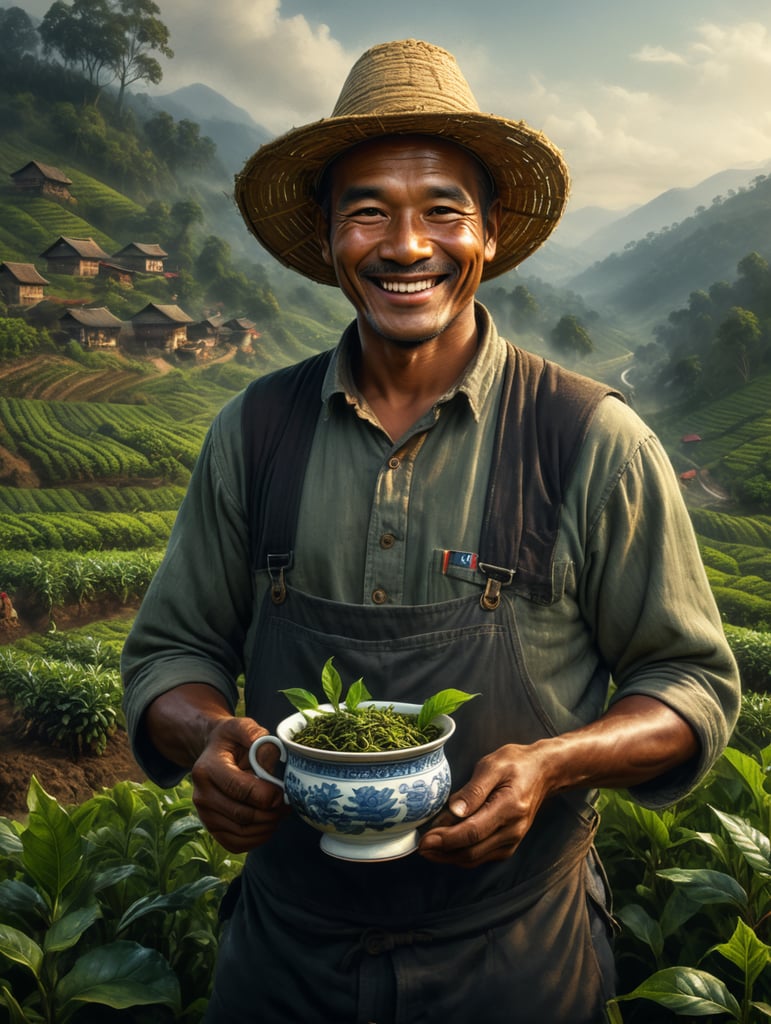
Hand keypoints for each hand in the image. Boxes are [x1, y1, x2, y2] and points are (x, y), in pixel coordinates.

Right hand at [190, 716, 290, 852]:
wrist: (212, 752)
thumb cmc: (232, 740)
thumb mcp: (242, 727)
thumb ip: (255, 736)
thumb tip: (266, 761)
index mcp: (207, 769)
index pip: (240, 789)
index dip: (267, 795)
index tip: (283, 793)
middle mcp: (201, 795)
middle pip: (242, 815)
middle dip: (270, 813)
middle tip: (286, 805)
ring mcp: (204, 815)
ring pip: (240, 833)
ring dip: (266, 827)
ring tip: (279, 814)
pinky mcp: (211, 829)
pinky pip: (235, 844)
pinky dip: (256, 839)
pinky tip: (267, 825)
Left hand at [418, 743, 549, 866]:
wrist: (543, 772)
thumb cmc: (516, 764)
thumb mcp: (492, 765)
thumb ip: (473, 790)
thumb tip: (454, 811)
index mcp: (509, 808)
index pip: (473, 832)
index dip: (446, 839)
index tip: (425, 839)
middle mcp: (512, 830)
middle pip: (472, 851)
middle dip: (442, 852)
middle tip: (420, 846)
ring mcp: (512, 840)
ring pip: (475, 858)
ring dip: (449, 857)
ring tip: (427, 848)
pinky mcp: (508, 844)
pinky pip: (481, 856)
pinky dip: (461, 854)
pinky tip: (446, 846)